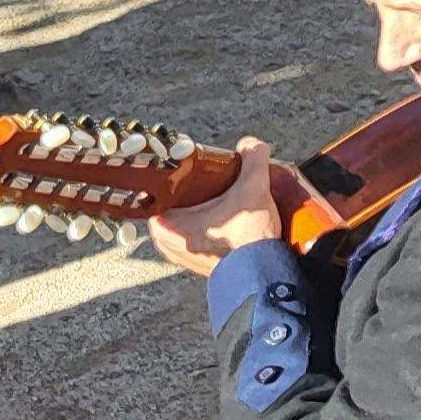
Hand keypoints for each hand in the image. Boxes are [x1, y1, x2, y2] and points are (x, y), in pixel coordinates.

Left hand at [149, 137, 284, 277]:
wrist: (262, 275)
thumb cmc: (248, 239)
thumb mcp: (253, 189)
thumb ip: (253, 161)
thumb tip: (253, 144)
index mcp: (166, 225)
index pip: (158, 190)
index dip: (175, 175)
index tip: (191, 166)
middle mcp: (166, 243)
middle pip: (174, 204)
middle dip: (192, 192)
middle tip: (209, 179)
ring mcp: (180, 256)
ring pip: (184, 222)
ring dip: (199, 210)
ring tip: (219, 197)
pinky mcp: (196, 264)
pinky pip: (194, 237)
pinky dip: (206, 226)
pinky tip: (224, 217)